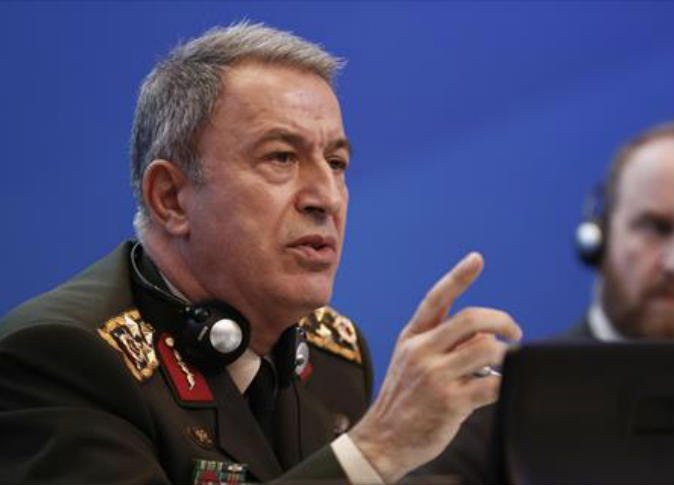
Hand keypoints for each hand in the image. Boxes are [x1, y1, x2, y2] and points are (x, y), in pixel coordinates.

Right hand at [348, 252, 521, 482]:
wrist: (383, 439)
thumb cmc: (403, 399)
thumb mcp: (411, 361)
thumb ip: (442, 343)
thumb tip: (484, 334)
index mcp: (412, 337)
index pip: (436, 298)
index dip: (458, 276)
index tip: (477, 258)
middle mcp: (422, 351)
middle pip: (472, 320)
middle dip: (503, 321)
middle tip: (515, 332)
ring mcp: (435, 376)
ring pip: (487, 350)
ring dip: (504, 357)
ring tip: (501, 368)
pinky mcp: (450, 402)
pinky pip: (493, 385)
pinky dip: (504, 384)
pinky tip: (499, 388)